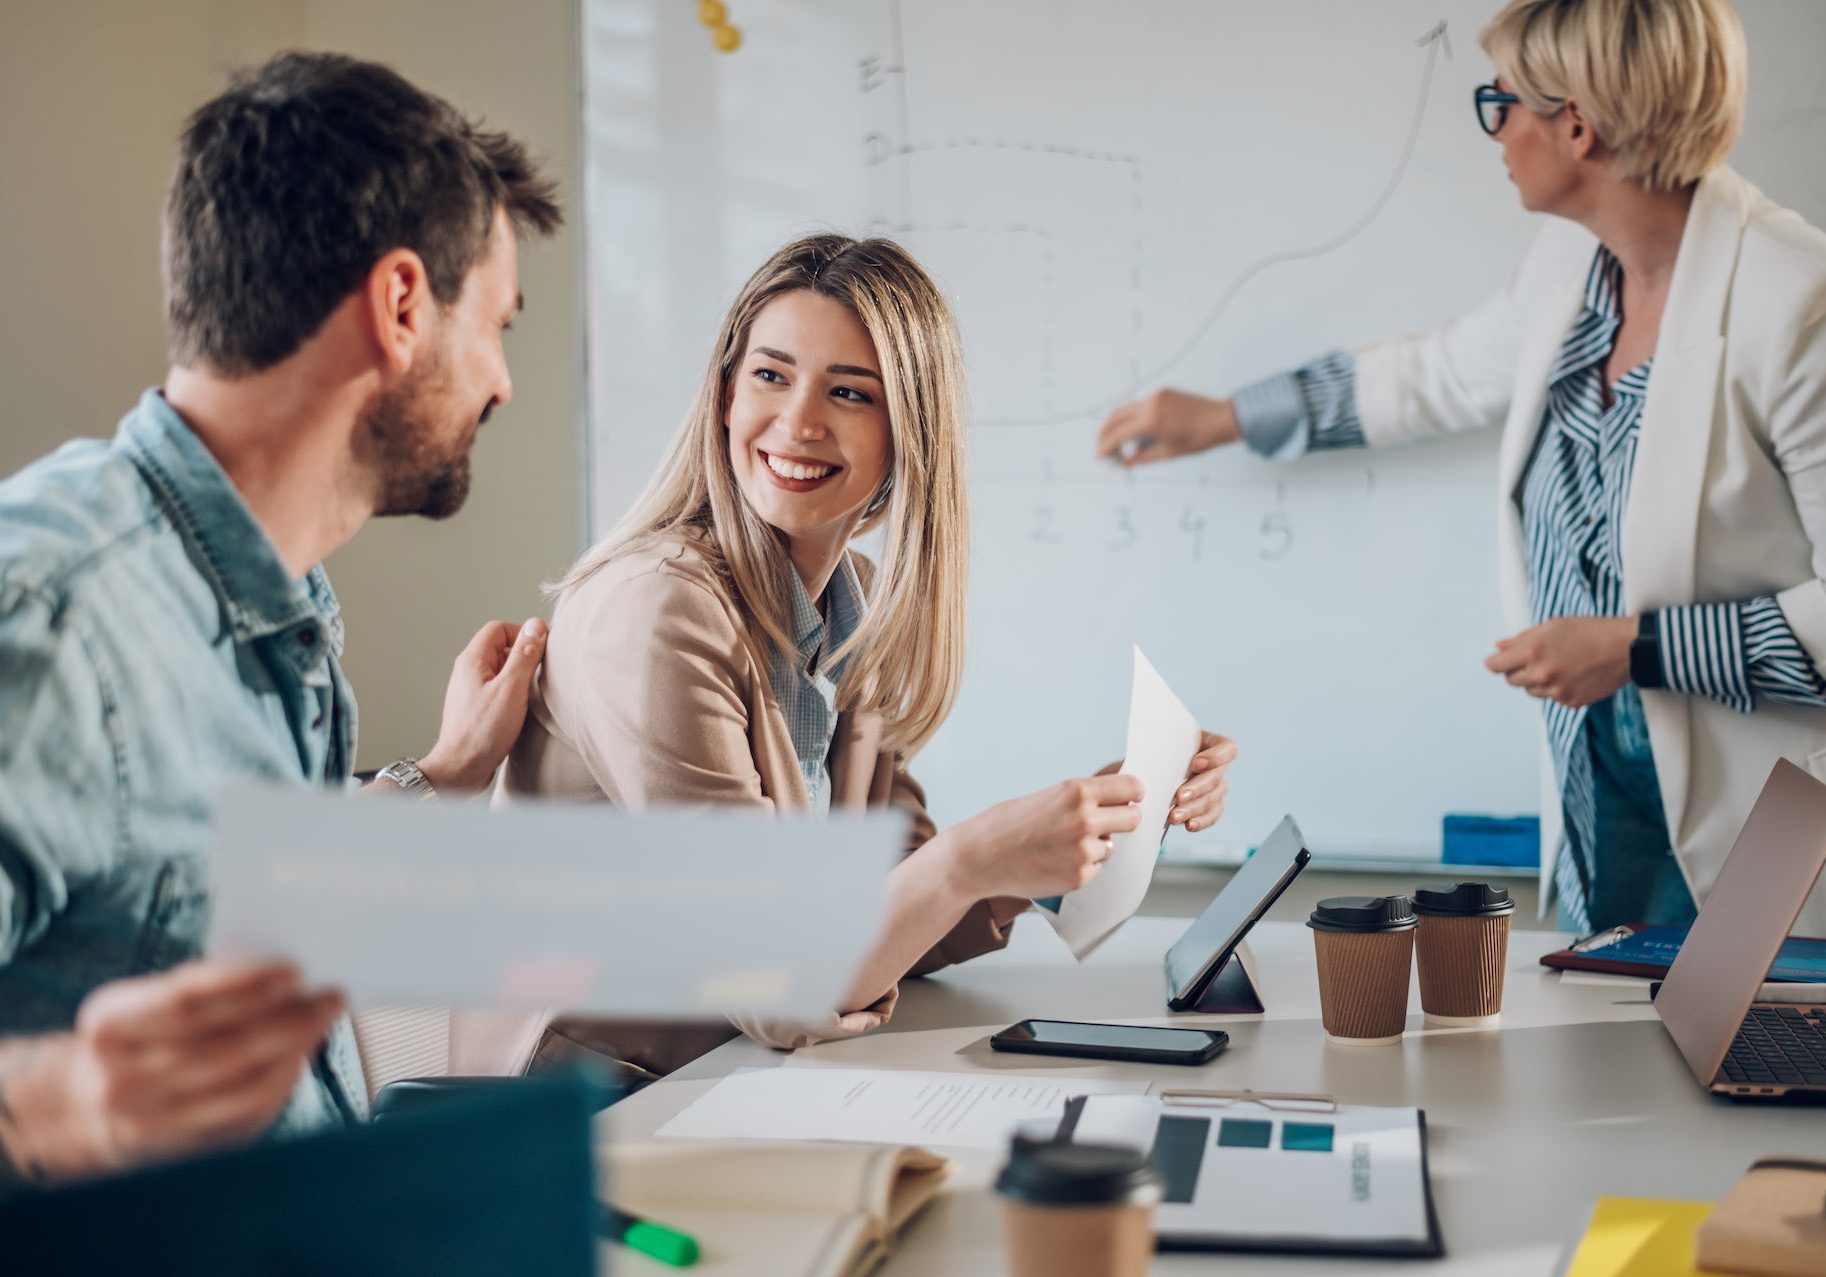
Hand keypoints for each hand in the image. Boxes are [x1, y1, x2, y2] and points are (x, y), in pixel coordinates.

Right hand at [22, 961, 342, 1179]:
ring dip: (294, 1051)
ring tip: (324, 1021)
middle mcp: (120, 1080)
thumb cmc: (136, 1037)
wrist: (89, 1107)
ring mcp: (148, 1123)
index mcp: (108, 1026)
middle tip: (330, 996)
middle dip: (287, 1020)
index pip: (182, 1002)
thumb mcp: (141, 1002)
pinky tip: (302, 1057)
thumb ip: (194, 988)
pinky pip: (245, 1117)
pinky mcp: (181, 1150)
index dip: (243, 986)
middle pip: (220, 1048)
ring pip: (239, 1087)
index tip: (293, 970)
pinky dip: (282, 1083)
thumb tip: (280, 976)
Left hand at [418, 617, 548, 791]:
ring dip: (520, 676)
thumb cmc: (483, 733)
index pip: (499, 629)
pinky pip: (499, 689)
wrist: (461, 769)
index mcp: (472, 661)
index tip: (542, 648)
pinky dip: (514, 693)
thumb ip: (524, 655)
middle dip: (524, 655)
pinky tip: (522, 709)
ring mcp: (471, 691)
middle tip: (540, 673)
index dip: (523, 634)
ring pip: (501, 670)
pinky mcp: (477, 708)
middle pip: (500, 648)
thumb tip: (537, 626)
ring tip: (531, 694)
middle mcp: (468, 672)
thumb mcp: (511, 689)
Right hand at [945, 775, 1144, 900]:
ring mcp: (1084, 852)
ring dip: (1096, 846)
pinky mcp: (1079, 878)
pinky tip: (1054, 862)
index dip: (1132, 794)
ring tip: (1061, 845)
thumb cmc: (1008, 822)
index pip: (1133, 788)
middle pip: (1133, 818)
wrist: (978, 857)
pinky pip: (1096, 868)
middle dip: (1123, 820)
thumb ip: (1083, 797)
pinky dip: (1082, 866)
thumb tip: (1122, 797)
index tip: (1129, 798)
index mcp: (1077, 791)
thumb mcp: (1048, 796)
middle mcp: (1085, 819)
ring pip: (1112, 846)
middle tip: (1105, 823)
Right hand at [1095, 388, 1239, 466]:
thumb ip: (1141, 458)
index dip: (1106, 446)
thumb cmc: (1200, 437)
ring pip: (1127, 408)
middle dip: (1104, 431)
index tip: (1101, 456)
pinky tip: (1138, 430)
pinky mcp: (1163, 392)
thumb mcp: (1168, 453)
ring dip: (1119, 423)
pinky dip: (1134, 416)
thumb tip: (1125, 463)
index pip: (1118, 434)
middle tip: (1102, 446)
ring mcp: (1157, 396)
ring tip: (1119, 440)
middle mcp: (1150, 404)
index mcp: (1150, 421)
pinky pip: (1141, 404)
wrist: (1221, 419)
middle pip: (1115, 416)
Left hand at [1097, 731, 1238, 831]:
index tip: (1195, 763)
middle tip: (1178, 797)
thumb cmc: (1146, 759)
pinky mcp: (1210, 807)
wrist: (1140, 779)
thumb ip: (1154, 753)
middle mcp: (1215, 766)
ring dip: (1194, 808)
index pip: (1226, 748)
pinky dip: (1201, 821)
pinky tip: (1188, 825)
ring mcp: (1215, 788)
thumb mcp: (1148, 750)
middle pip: (1217, 777)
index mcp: (1205, 744)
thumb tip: (1146, 764)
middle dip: (1197, 788)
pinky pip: (1212, 816)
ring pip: (1213, 799)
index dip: (1216, 756)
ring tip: (1173, 817)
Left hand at [1485, 615, 1634, 707]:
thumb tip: (1498, 647)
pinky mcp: (1570, 702)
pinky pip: (1552, 697)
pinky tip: (1574, 674)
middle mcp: (1541, 674)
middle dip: (1518, 669)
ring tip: (1560, 664)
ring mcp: (1555, 691)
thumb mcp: (1552, 626)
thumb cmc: (1588, 631)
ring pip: (1531, 690)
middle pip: (1511, 680)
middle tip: (1538, 658)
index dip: (1496, 662)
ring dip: (1538, 680)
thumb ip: (1521, 638)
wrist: (1626, 648)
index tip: (1499, 661)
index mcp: (1532, 651)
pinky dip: (1558, 688)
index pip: (1495, 666)